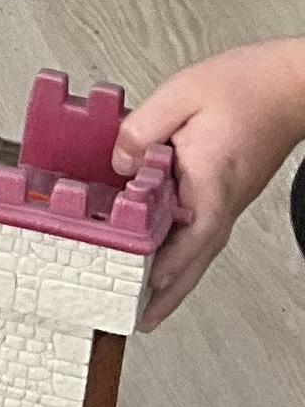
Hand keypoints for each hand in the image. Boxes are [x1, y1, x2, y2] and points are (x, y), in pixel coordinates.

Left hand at [115, 40, 304, 325]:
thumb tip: (119, 163)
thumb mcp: (183, 94)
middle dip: (166, 293)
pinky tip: (165, 261)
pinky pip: (202, 234)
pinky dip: (183, 256)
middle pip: (194, 259)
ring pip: (199, 252)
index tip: (138, 290)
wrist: (292, 85)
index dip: (163, 266)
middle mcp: (223, 200)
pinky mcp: (226, 194)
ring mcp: (228, 201)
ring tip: (148, 307)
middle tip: (140, 322)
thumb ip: (143, 129)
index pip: (187, 237)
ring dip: (175, 281)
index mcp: (211, 180)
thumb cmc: (247, 86)